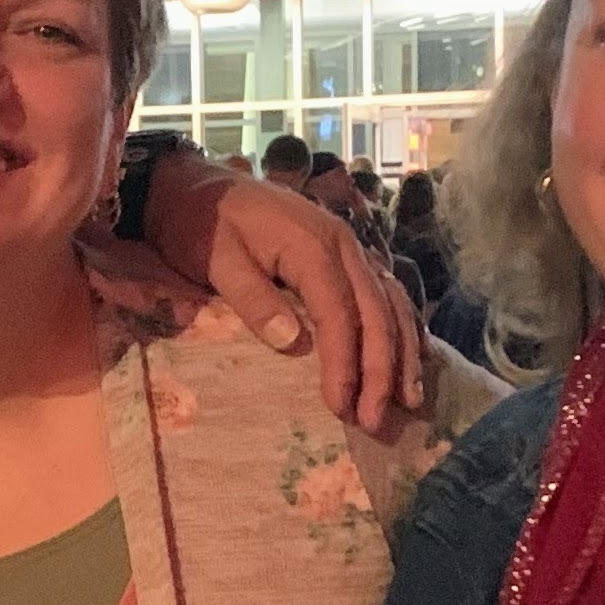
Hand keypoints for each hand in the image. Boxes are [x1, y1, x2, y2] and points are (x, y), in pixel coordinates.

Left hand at [141, 156, 426, 429]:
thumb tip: (292, 343)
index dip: (345, 365)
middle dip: (381, 371)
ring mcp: (348, 248)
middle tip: (375, 421)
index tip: (341, 408)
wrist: (194, 184)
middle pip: (377, 313)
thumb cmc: (202, 224)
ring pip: (392, 303)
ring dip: (402, 353)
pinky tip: (409, 356)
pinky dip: (402, 325)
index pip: (341, 315)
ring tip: (408, 400)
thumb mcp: (216, 259)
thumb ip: (253, 298)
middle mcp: (343, 245)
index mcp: (313, 246)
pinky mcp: (344, 254)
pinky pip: (386, 291)